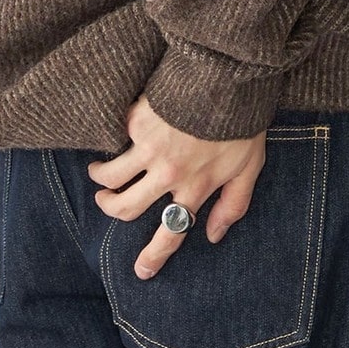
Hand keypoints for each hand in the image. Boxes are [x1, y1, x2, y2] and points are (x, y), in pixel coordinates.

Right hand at [86, 92, 265, 279]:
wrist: (227, 75)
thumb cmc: (243, 121)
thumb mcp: (250, 167)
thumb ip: (234, 204)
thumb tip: (215, 235)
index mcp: (196, 188)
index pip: (171, 233)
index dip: (153, 257)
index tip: (141, 271)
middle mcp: (168, 174)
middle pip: (126, 207)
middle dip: (111, 209)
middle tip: (106, 202)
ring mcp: (149, 148)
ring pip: (110, 177)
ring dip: (99, 179)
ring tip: (98, 172)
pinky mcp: (137, 121)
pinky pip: (114, 138)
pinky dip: (109, 140)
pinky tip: (110, 134)